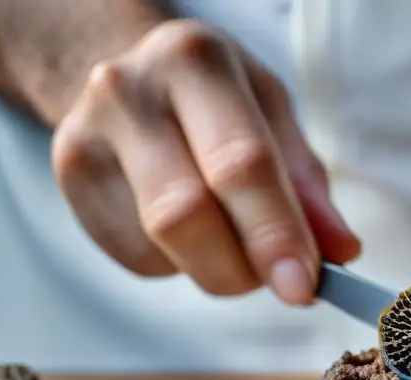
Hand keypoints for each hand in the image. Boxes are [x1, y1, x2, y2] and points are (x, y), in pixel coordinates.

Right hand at [51, 19, 359, 304]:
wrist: (130, 77)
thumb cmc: (218, 102)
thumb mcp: (275, 119)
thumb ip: (309, 188)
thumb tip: (341, 252)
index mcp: (197, 62)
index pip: (239, 163)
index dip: (274, 233)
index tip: (303, 286)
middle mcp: (129, 91)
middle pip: (185, 212)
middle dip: (243, 267)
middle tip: (283, 285)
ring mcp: (87, 136)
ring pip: (160, 244)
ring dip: (217, 267)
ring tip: (235, 238)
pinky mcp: (69, 180)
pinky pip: (138, 257)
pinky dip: (180, 264)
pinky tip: (188, 230)